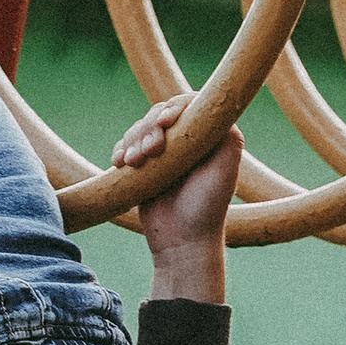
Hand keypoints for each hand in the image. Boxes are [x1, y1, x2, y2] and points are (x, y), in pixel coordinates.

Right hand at [111, 92, 242, 302]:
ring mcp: (164, 153)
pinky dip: (121, 150)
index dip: (173, 108)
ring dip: (132, 140)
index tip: (165, 124)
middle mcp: (187, 140)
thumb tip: (209, 102)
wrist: (182, 242)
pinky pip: (126, 146)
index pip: (187, 104)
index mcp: (209, 134)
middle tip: (148, 153)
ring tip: (132, 163)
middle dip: (148, 128)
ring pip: (140, 128)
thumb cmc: (207, 206)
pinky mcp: (144, 167)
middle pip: (160, 113)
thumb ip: (225, 130)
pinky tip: (120, 162)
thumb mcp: (226, 164)